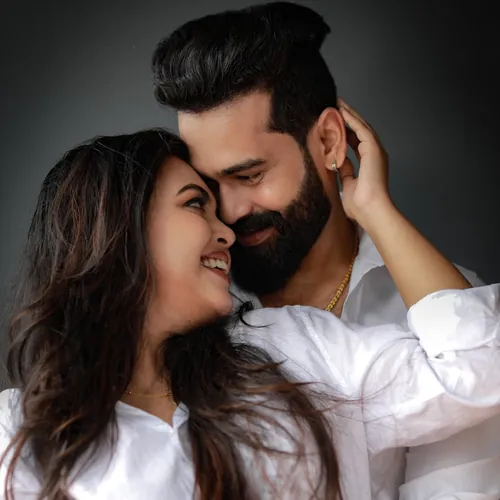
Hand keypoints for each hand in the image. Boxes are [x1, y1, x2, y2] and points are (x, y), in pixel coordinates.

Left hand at [337, 99, 392, 225]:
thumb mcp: (348, 183)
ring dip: (348, 114)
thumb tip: (336, 161)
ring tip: (336, 103)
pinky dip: (351, 119)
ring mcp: (375, 150)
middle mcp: (374, 154)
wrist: (370, 210)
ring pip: (360, 126)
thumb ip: (344, 170)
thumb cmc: (360, 205)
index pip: (354, 142)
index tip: (333, 123)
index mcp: (369, 162)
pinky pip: (360, 129)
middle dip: (346, 118)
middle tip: (334, 106)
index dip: (344, 131)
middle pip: (358, 130)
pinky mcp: (373, 149)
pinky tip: (341, 111)